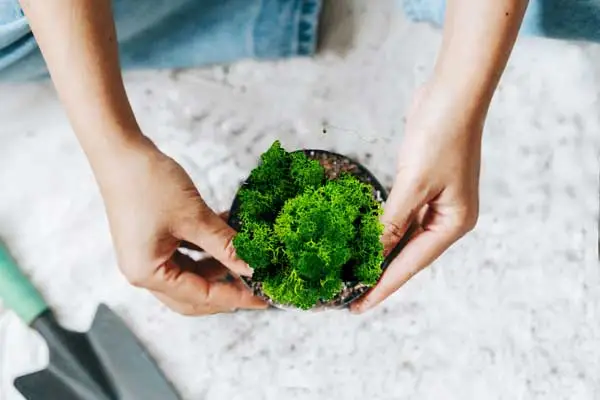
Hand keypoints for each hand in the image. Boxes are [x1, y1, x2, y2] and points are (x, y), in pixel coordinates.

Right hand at [96, 137, 267, 314]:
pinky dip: (206, 250)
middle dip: (225, 290)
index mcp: (148, 274)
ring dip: (217, 267)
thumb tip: (253, 267)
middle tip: (256, 285)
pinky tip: (226, 236)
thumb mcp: (195, 217)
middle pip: (192, 295)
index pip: (200, 297)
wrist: (120, 150)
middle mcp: (143, 271)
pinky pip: (184, 255)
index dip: (235, 298)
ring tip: (244, 255)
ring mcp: (145, 256)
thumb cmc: (148, 183)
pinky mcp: (151, 241)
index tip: (262, 298)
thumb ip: (226, 246)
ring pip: (190, 275)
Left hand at [351, 83, 482, 312]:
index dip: (382, 286)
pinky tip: (363, 239)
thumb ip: (392, 222)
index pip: (410, 264)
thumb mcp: (413, 184)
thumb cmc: (440, 135)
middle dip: (377, 273)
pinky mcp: (423, 187)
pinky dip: (381, 229)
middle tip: (348, 295)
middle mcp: (447, 218)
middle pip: (407, 254)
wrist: (451, 94)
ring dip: (377, 253)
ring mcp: (436, 202)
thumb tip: (371, 253)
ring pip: (402, 237)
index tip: (358, 306)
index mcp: (453, 223)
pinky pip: (399, 217)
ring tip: (351, 273)